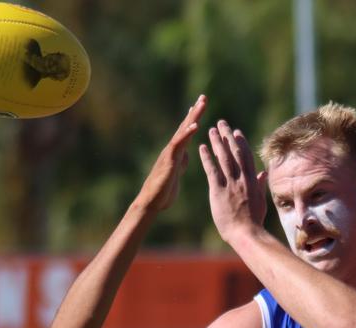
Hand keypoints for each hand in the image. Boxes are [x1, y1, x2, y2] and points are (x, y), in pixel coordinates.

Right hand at [135, 95, 207, 212]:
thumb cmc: (163, 191)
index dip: (193, 118)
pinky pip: (179, 144)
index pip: (187, 132)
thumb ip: (181, 162)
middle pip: (186, 126)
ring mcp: (170, 153)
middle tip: (204, 96)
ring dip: (193, 117)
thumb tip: (186, 154)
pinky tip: (195, 125)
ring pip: (183, 131)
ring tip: (201, 104)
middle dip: (195, 111)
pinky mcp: (169, 160)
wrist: (151, 203)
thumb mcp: (177, 173)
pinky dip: (186, 134)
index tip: (200, 105)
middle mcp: (173, 149)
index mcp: (178, 153)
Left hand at [199, 120, 267, 242]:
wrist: (247, 234)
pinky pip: (212, 171)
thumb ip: (260, 185)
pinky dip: (207, 158)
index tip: (236, 132)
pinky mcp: (219, 191)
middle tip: (221, 123)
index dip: (241, 142)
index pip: (246, 157)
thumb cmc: (254, 222)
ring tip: (211, 130)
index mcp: (252, 181)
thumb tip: (264, 173)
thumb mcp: (260, 202)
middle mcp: (242, 179)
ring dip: (217, 142)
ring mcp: (231, 184)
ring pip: (224, 158)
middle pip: (235, 152)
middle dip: (228, 136)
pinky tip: (202, 147)